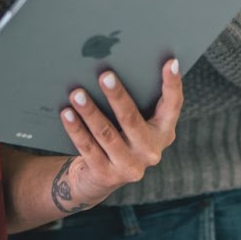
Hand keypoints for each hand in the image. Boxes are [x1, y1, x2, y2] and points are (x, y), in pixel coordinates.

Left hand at [50, 60, 183, 213]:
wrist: (101, 177)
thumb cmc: (121, 137)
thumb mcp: (137, 123)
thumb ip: (138, 101)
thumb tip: (118, 66)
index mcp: (164, 132)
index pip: (173, 105)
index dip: (173, 83)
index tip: (170, 62)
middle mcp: (151, 151)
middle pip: (132, 119)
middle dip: (116, 96)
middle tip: (104, 75)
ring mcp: (129, 166)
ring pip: (106, 133)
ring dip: (90, 111)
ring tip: (77, 94)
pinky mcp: (106, 175)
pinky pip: (88, 147)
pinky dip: (76, 129)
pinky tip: (67, 114)